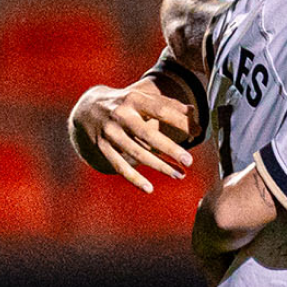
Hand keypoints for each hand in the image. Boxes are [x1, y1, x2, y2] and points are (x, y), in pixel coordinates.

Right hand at [70, 82, 193, 191]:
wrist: (87, 107)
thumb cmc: (126, 103)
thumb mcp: (143, 97)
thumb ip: (168, 104)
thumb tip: (194, 112)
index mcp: (134, 99)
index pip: (162, 110)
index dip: (181, 121)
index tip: (199, 132)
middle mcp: (120, 115)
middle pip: (148, 134)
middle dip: (169, 148)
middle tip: (189, 161)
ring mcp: (109, 132)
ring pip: (135, 152)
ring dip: (158, 166)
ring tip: (179, 175)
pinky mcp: (101, 146)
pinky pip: (119, 165)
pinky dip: (134, 178)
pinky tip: (150, 189)